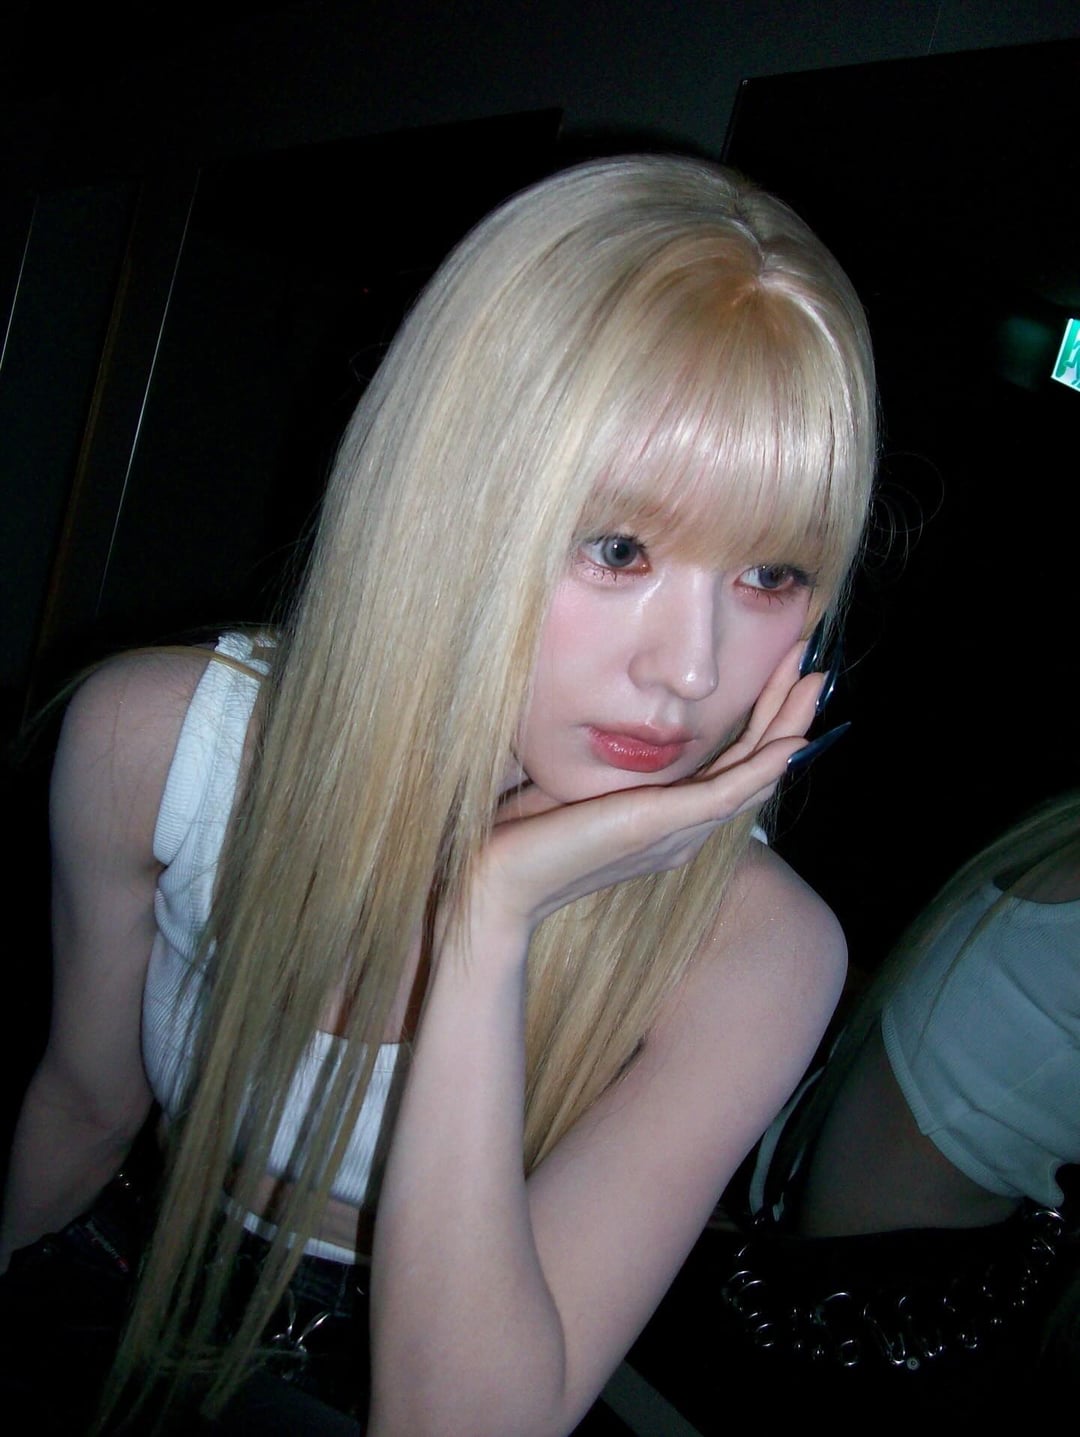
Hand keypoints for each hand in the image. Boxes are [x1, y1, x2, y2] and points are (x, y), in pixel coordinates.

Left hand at [472, 640, 823, 933]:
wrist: (499, 882)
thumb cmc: (527, 836)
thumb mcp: (578, 789)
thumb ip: (609, 768)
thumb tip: (613, 726)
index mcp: (671, 821)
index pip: (733, 764)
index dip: (763, 719)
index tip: (783, 673)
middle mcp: (685, 830)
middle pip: (757, 766)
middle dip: (788, 713)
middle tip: (816, 666)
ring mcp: (678, 832)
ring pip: (754, 775)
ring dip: (788, 727)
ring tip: (813, 682)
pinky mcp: (661, 827)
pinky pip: (728, 795)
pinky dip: (762, 767)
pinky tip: (789, 741)